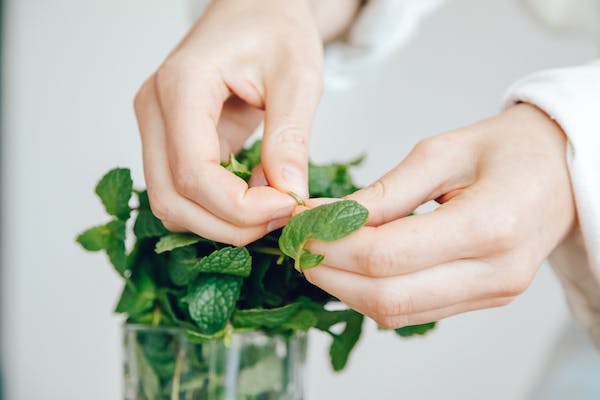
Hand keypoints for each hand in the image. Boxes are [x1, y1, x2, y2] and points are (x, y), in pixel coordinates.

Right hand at [133, 0, 359, 244]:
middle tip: (282, 216)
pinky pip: (183, 192)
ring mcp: (156, 128)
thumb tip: (290, 195)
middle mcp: (155, 110)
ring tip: (271, 204)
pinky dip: (219, 208)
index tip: (288, 206)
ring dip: (221, 221)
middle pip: (172, 199)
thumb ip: (290, 137)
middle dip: (229, 224)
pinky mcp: (170, 141)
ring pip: (172, 204)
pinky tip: (257, 192)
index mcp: (181, 86)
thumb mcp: (298, 77)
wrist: (257, 11)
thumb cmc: (275, 30)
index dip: (240, 206)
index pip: (193, 172)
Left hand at [303, 104, 575, 327]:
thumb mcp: (442, 152)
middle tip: (298, 244)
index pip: (387, 255)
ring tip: (318, 254)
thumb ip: (385, 192)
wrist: (561, 171)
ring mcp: (490, 294)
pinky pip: (412, 312)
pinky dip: (371, 294)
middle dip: (330, 273)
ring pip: (395, 313)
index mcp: (490, 225)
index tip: (299, 225)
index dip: (331, 244)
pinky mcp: (481, 300)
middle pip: (386, 296)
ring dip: (345, 289)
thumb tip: (327, 217)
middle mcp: (494, 273)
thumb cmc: (508, 149)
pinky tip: (351, 267)